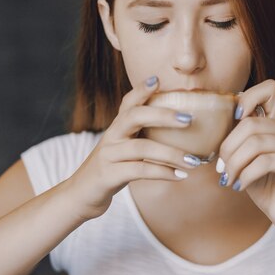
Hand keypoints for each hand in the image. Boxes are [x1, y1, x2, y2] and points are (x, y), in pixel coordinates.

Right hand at [67, 77, 199, 220]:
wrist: (80, 195)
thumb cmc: (112, 170)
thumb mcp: (125, 150)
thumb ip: (144, 139)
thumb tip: (181, 132)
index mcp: (117, 128)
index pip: (128, 103)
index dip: (141, 90)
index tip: (157, 79)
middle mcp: (111, 136)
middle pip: (134, 117)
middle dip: (162, 115)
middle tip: (189, 119)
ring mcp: (108, 155)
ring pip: (141, 148)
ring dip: (171, 153)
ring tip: (194, 160)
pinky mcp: (109, 175)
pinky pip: (139, 171)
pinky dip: (162, 172)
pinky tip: (180, 175)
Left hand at [218, 79, 274, 230]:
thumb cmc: (263, 184)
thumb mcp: (243, 157)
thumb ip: (235, 138)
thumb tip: (210, 124)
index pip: (269, 89)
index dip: (248, 97)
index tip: (233, 118)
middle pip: (251, 124)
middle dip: (229, 148)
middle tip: (222, 169)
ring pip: (255, 144)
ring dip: (235, 165)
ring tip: (229, 179)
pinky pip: (264, 162)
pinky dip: (246, 175)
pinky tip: (240, 186)